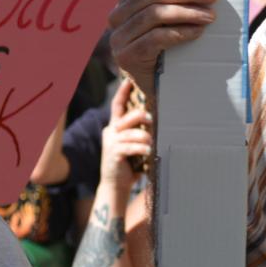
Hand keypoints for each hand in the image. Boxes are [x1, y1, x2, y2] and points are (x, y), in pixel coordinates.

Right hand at [98, 79, 154, 197]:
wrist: (115, 185)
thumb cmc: (128, 164)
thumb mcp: (132, 145)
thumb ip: (138, 134)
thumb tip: (154, 123)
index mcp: (114, 127)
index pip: (117, 106)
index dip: (122, 93)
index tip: (129, 81)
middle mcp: (110, 132)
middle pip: (126, 117)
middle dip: (140, 116)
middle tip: (152, 120)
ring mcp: (111, 143)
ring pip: (131, 133)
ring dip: (144, 137)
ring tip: (151, 143)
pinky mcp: (114, 154)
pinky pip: (131, 147)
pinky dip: (142, 148)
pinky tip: (149, 152)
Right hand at [107, 0, 217, 102]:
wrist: (162, 89)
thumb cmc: (171, 48)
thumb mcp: (169, 19)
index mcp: (125, 0)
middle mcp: (117, 16)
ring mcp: (119, 37)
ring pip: (154, 14)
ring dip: (187, 12)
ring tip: (209, 16)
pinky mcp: (126, 57)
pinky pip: (155, 38)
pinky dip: (180, 32)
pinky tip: (197, 32)